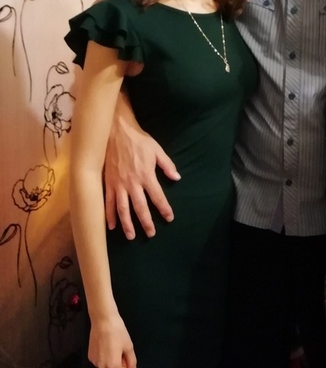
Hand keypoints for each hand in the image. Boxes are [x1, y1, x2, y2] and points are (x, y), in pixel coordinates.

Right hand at [89, 315, 136, 367]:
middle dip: (118, 365)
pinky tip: (105, 344)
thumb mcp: (128, 346)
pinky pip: (99, 361)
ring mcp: (94, 362)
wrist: (103, 321)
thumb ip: (132, 362)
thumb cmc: (118, 332)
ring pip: (106, 367)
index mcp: (113, 366)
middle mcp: (102, 367)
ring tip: (113, 345)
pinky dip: (103, 357)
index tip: (125, 358)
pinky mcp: (90, 356)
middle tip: (120, 349)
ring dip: (110, 361)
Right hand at [105, 106, 178, 239]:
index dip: (164, 208)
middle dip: (146, 222)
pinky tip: (111, 226)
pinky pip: (107, 202)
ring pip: (122, 209)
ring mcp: (118, 184)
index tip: (169, 218)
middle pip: (140, 207)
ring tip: (131, 236)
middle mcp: (132, 183)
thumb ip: (167, 165)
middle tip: (150, 234)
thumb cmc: (138, 141)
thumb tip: (177, 178)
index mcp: (146, 175)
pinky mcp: (107, 183)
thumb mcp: (157, 150)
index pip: (157, 196)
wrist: (116, 132)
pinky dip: (109, 215)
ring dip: (127, 224)